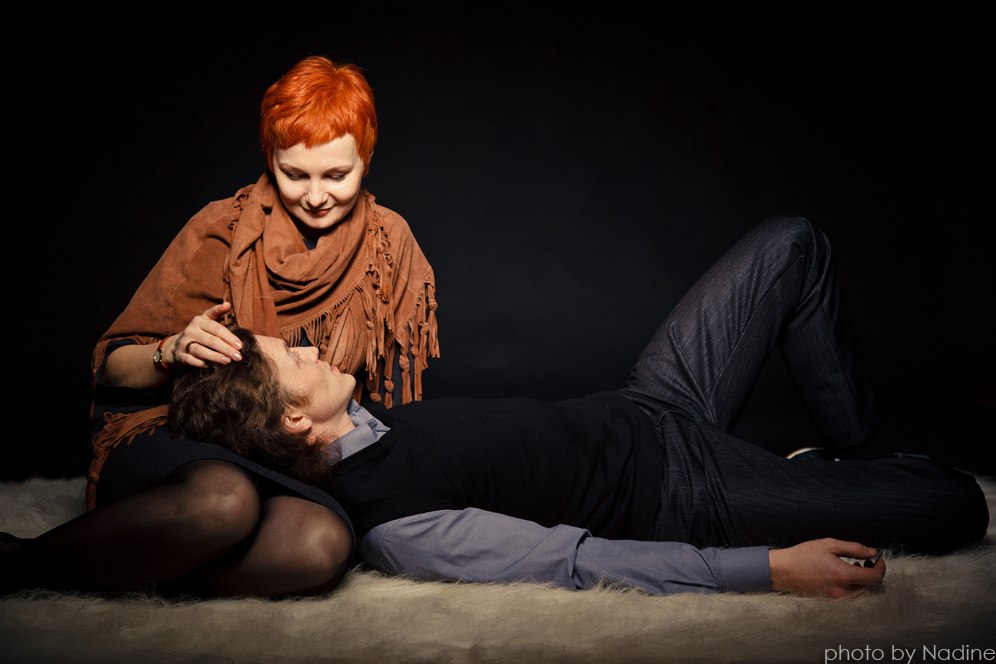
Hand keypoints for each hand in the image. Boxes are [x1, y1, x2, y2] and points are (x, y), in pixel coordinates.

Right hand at [168, 302, 242, 367]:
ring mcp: (184, 343)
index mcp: (199, 321)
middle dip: (226, 349)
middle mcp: (191, 330)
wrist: (177, 346)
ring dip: (215, 357)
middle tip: (238, 356)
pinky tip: (211, 366)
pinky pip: (191, 360)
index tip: (240, 345)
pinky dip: (201, 363)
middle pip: (211, 340)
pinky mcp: (180, 355)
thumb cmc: (199, 332)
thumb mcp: (206, 320)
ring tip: (228, 361)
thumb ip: (218, 312)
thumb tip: (228, 304)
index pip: (217, 329)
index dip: (229, 337)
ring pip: (200, 350)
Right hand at [768, 538, 884, 597]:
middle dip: (871, 572)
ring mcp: (836, 597)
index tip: (877, 558)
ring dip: (861, 578)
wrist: (782, 571)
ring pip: (860, 590)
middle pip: (870, 586)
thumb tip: (872, 552)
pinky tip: (840, 571)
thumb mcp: (829, 545)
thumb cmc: (803, 555)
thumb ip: (854, 548)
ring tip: (851, 564)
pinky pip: (848, 593)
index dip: (881, 567)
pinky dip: (851, 583)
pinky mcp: (830, 599)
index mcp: (844, 575)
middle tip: (864, 559)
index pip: (876, 578)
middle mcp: (843, 590)